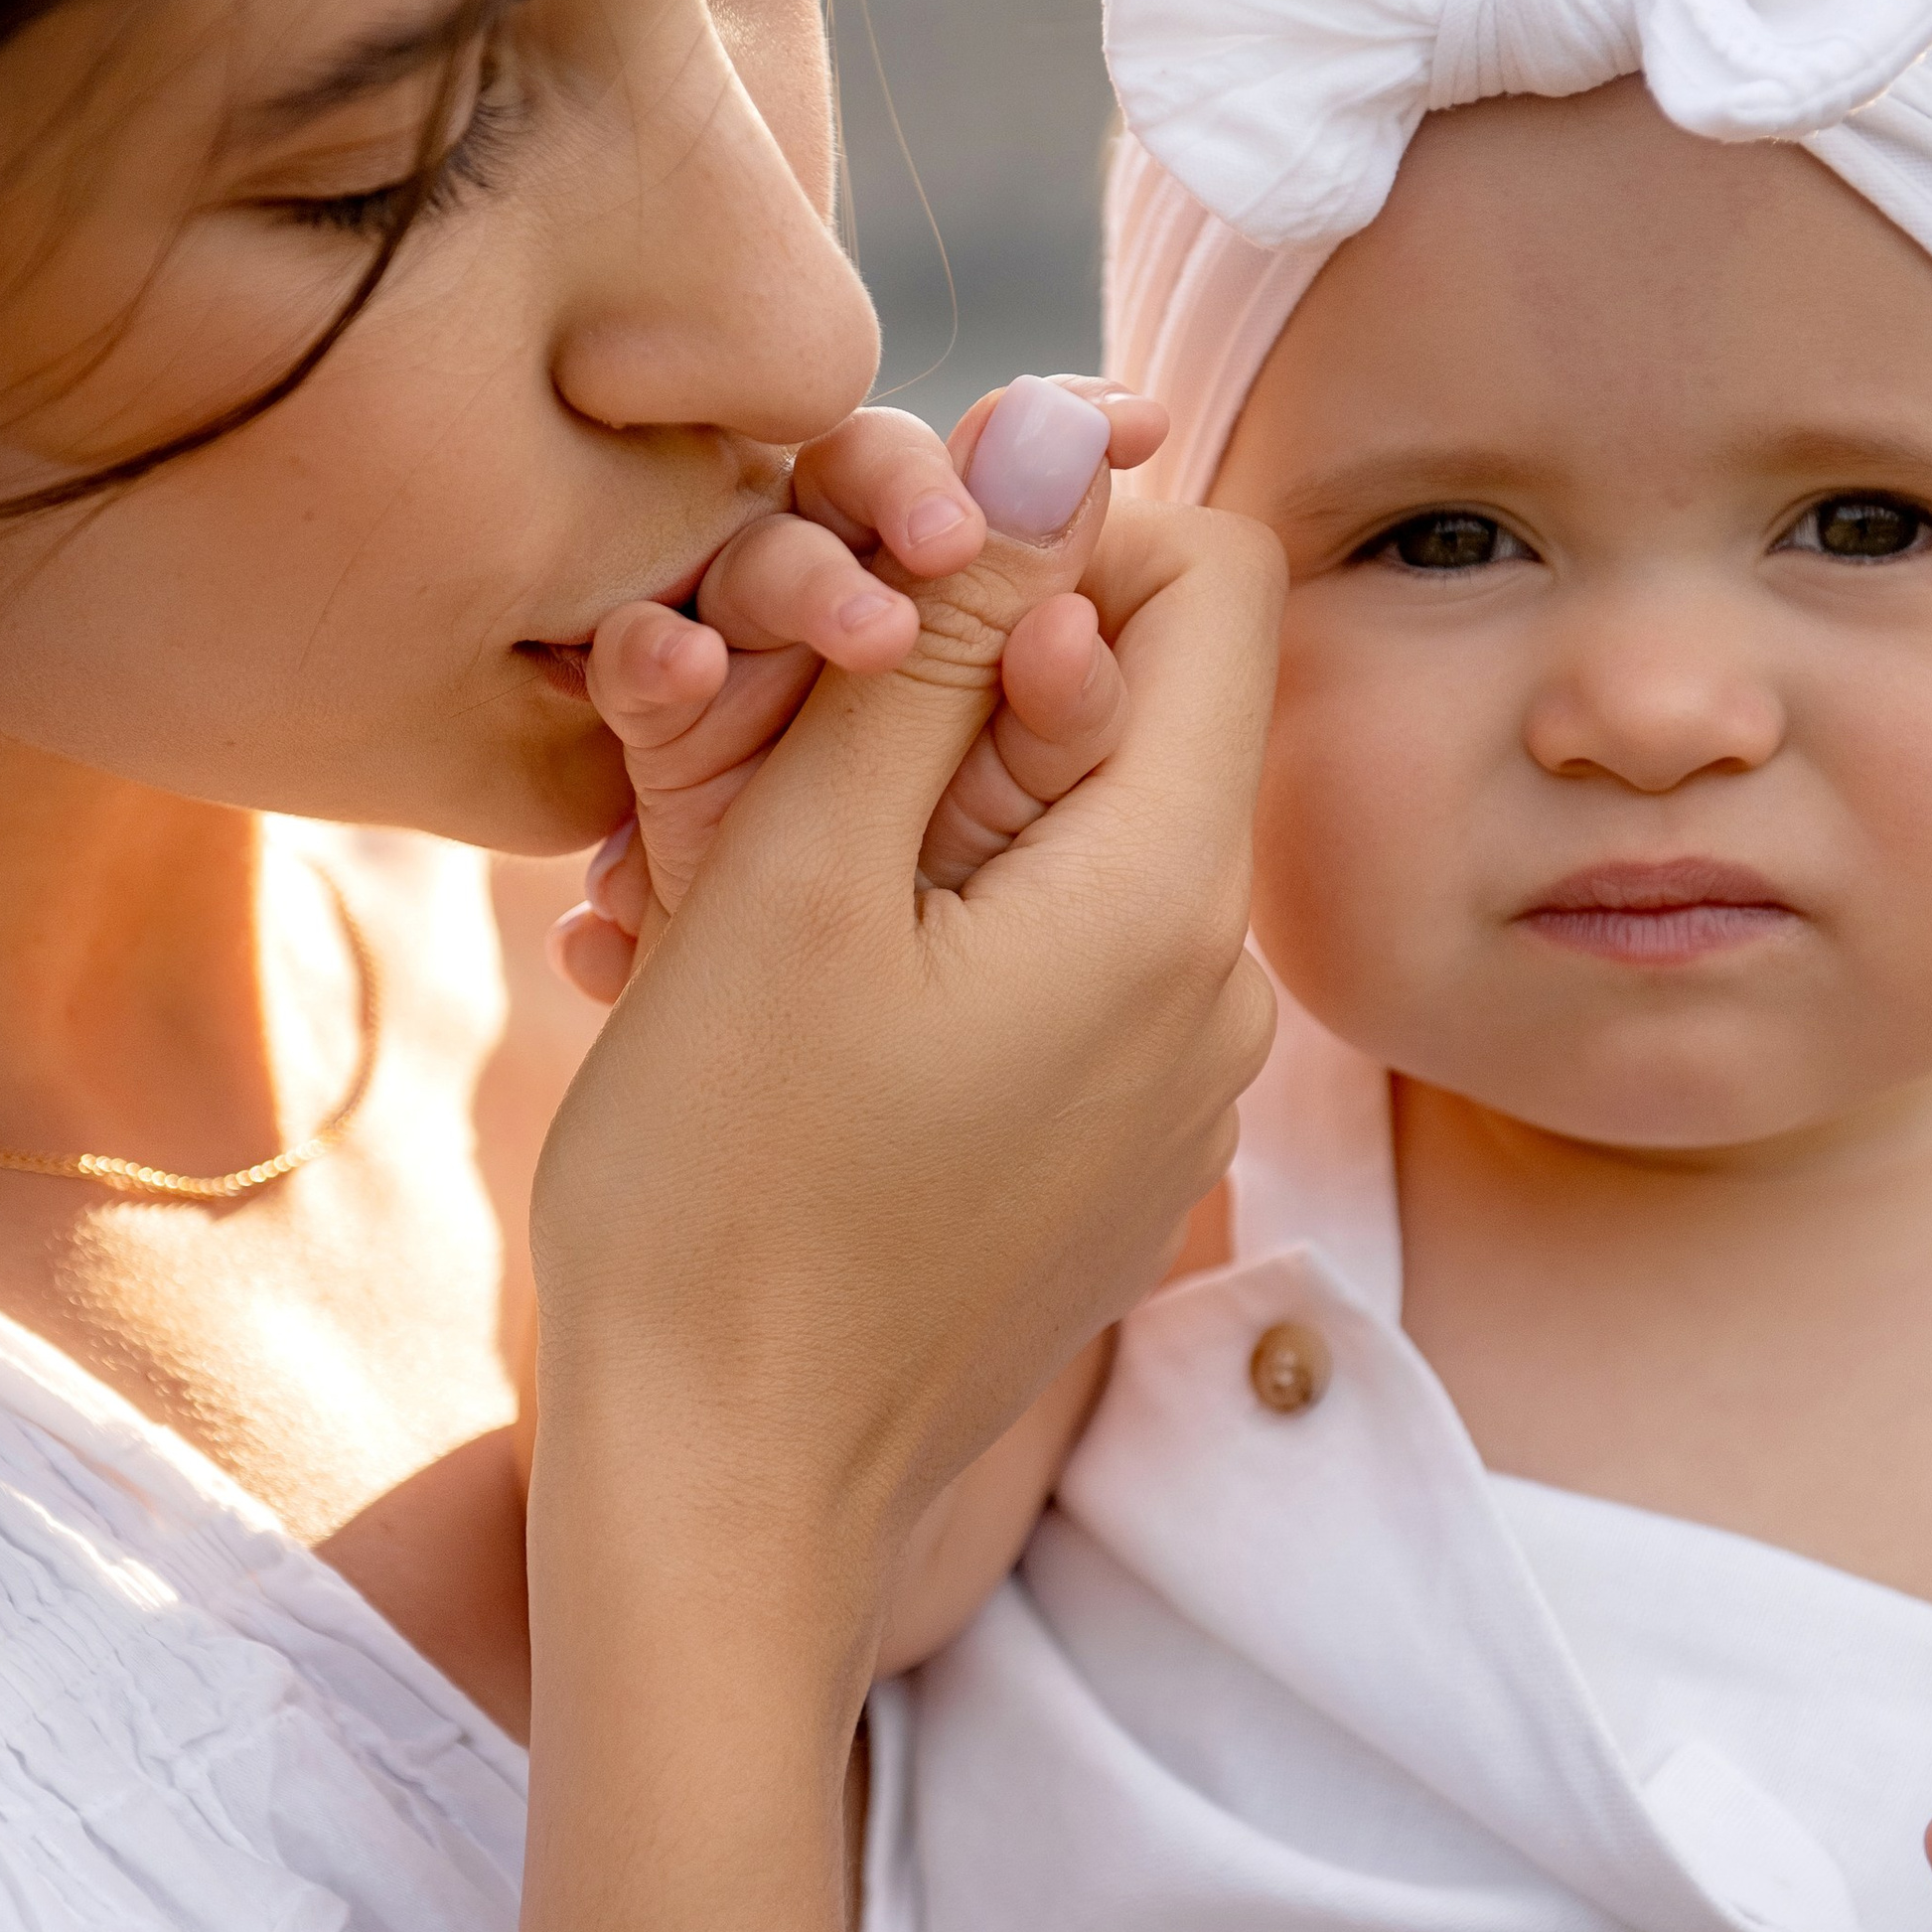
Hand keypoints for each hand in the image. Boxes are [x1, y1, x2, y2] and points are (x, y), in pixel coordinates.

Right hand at [529, 465, 1280, 1716]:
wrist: (724, 1504)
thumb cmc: (723, 1196)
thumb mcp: (797, 876)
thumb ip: (939, 646)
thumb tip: (1053, 428)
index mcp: (1165, 898)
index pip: (1212, 579)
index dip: (1051, 535)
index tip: (881, 593)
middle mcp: (1217, 991)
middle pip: (1122, 717)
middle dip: (935, 694)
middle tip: (738, 763)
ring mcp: (1171, 1091)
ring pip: (1059, 850)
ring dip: (896, 825)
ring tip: (715, 910)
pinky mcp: (1107, 1163)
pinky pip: (1042, 980)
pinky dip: (917, 947)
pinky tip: (766, 1008)